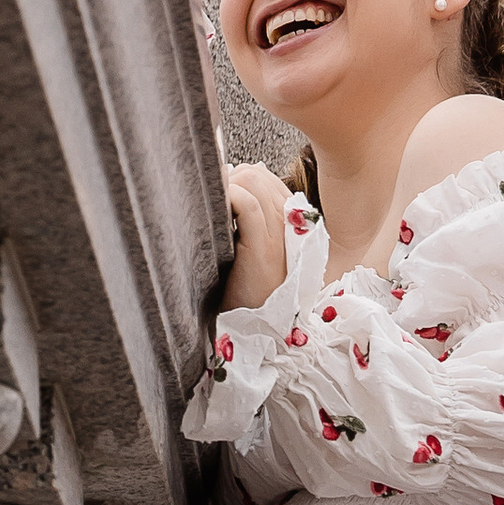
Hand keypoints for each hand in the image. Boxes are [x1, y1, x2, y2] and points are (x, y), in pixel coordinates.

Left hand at [222, 161, 294, 312]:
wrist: (259, 331)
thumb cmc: (251, 295)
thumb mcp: (254, 254)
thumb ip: (249, 226)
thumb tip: (229, 193)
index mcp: (292, 223)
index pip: (267, 178)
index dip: (240, 177)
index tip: (220, 191)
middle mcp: (291, 224)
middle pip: (258, 174)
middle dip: (231, 177)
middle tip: (211, 195)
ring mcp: (280, 234)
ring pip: (254, 181)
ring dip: (227, 184)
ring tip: (212, 204)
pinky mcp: (265, 247)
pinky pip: (248, 203)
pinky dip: (229, 196)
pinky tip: (215, 209)